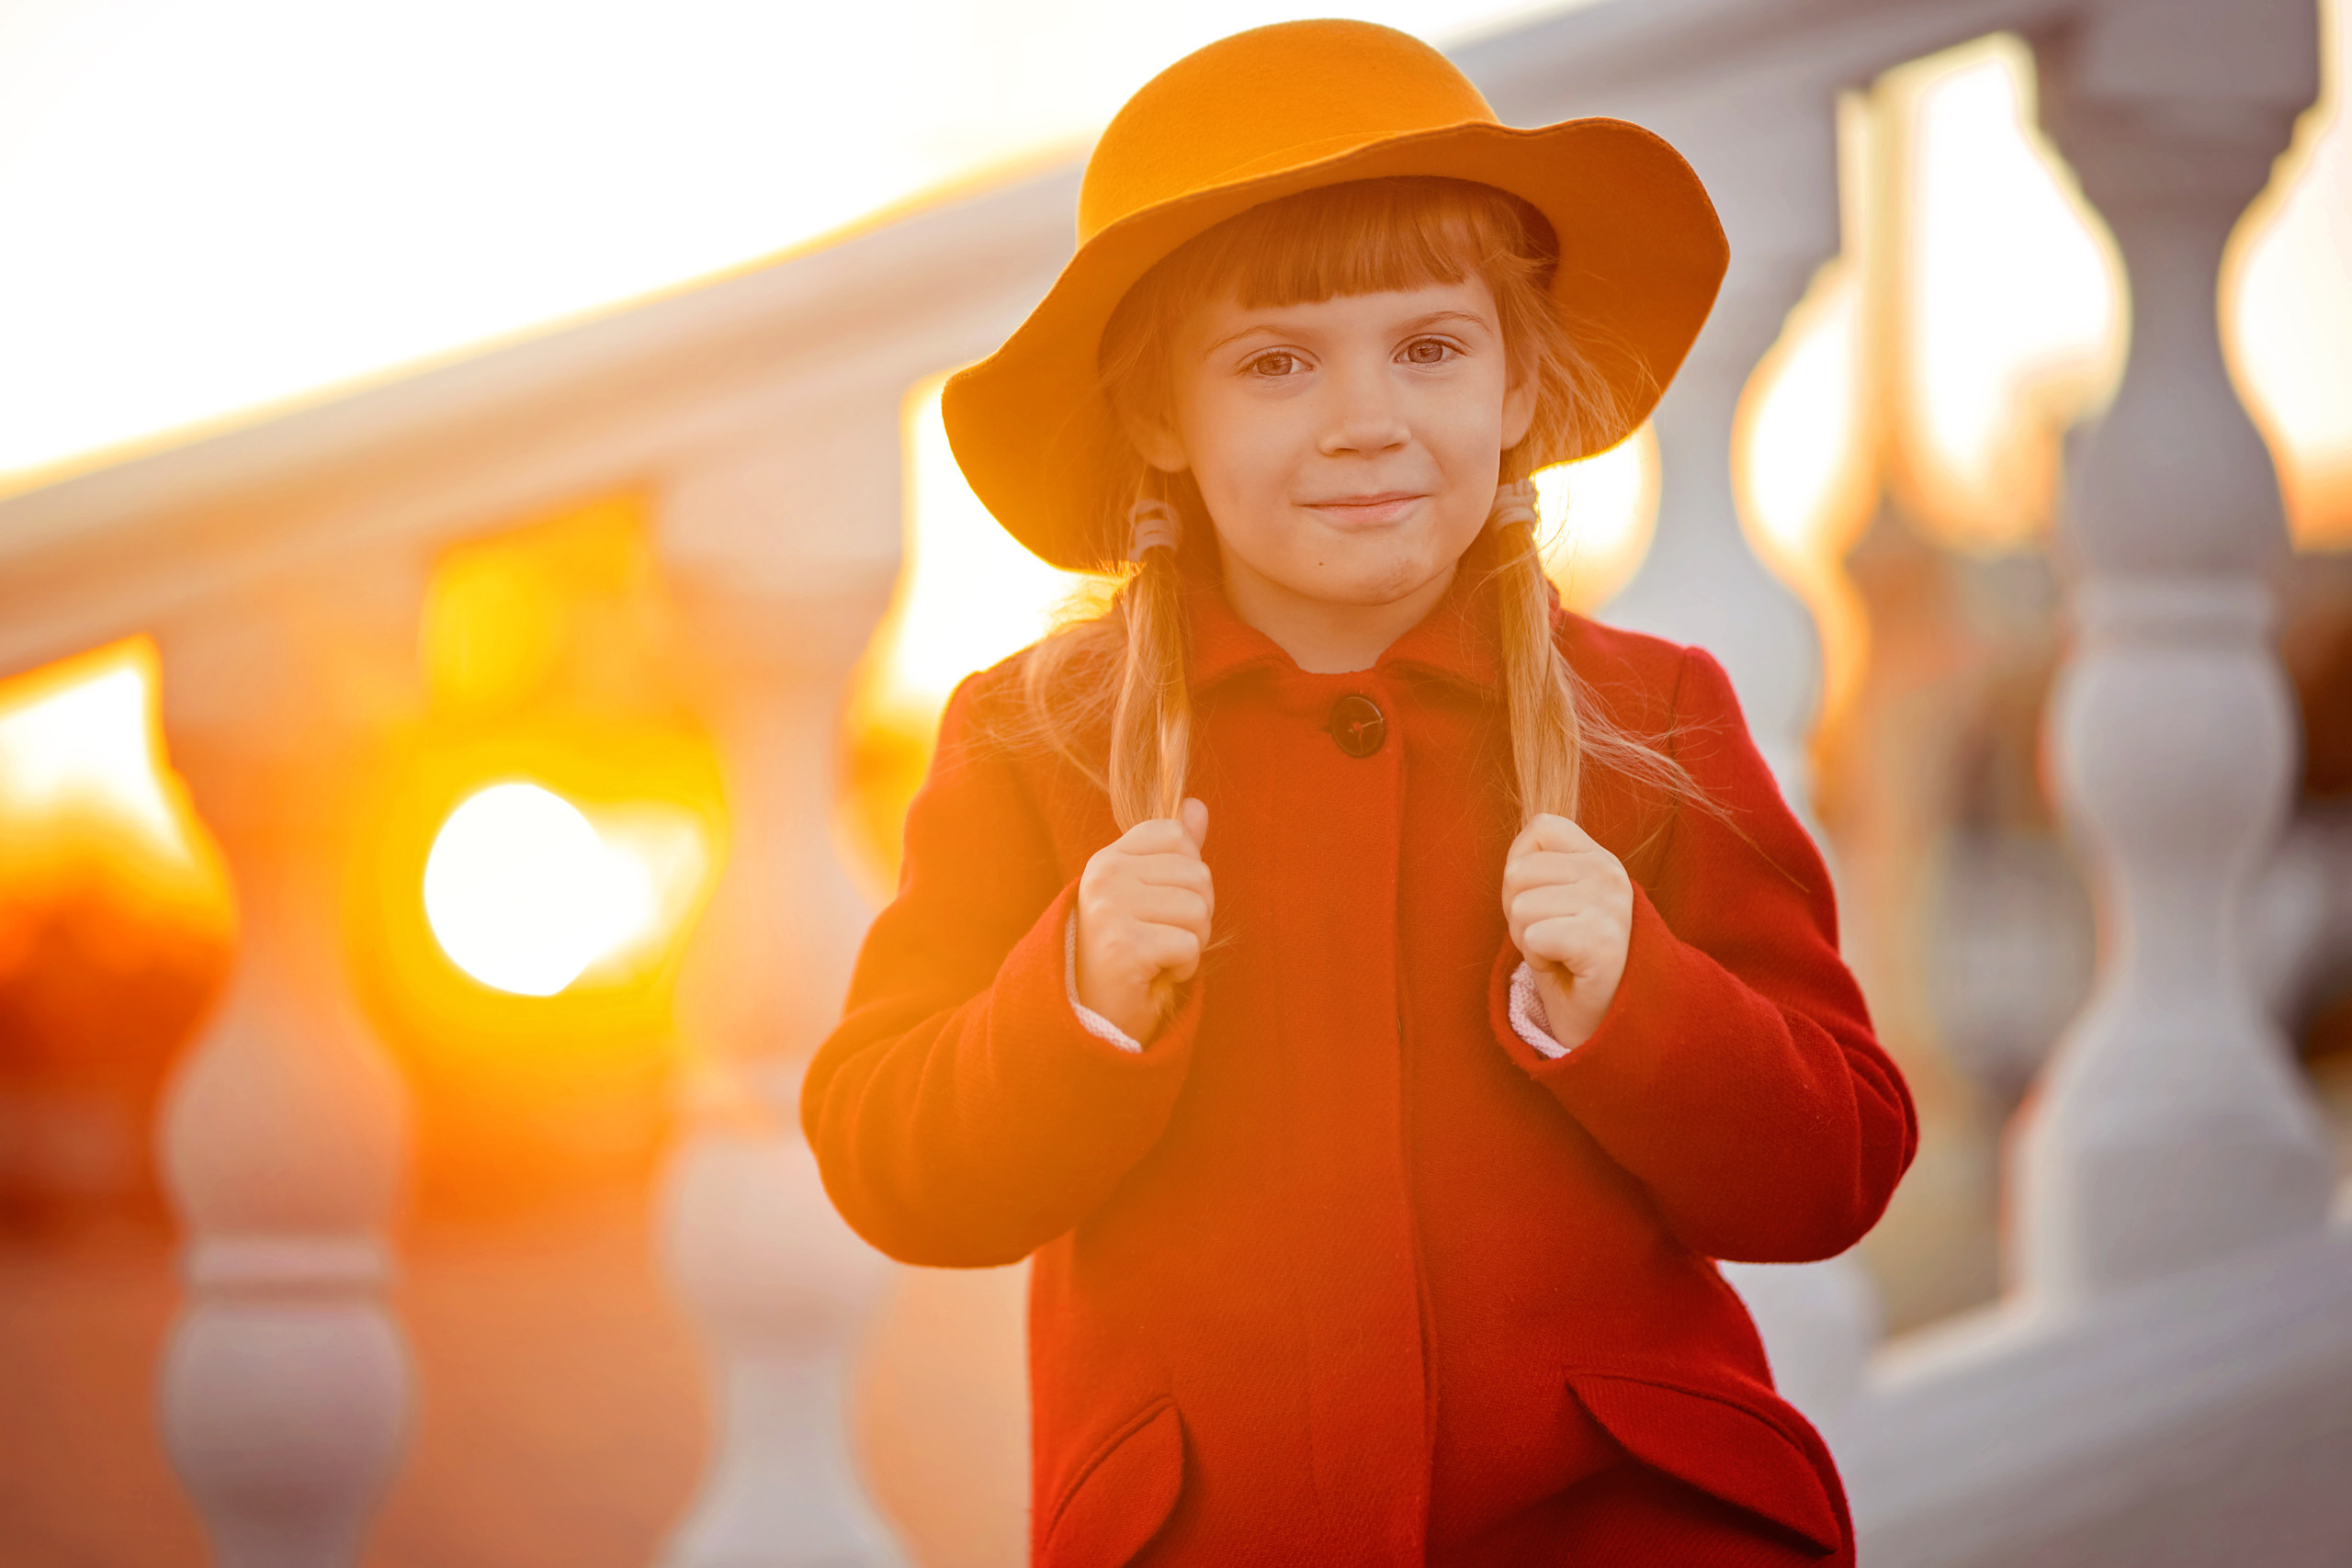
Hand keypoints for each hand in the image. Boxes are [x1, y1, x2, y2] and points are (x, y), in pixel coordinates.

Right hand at [1076, 798, 1212, 1042]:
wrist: (1092, 1017)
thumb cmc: (1125, 956)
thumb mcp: (1147, 897)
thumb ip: (1172, 853)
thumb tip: (1196, 807)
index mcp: (1108, 858)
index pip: (1176, 836)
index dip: (1186, 875)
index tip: (1159, 907)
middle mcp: (1104, 875)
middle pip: (1198, 875)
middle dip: (1195, 916)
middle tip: (1160, 940)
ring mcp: (1110, 909)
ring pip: (1198, 910)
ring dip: (1191, 943)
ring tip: (1157, 957)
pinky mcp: (1123, 946)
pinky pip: (1189, 945)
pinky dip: (1183, 968)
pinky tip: (1154, 974)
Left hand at [1502, 813, 1632, 1050]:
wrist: (1605, 1015)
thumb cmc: (1569, 957)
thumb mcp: (1553, 899)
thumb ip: (1538, 868)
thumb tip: (1514, 862)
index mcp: (1599, 857)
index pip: (1541, 827)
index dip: (1521, 867)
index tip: (1542, 902)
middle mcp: (1610, 874)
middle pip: (1517, 871)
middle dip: (1517, 911)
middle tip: (1549, 937)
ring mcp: (1610, 906)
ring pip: (1521, 907)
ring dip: (1527, 939)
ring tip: (1558, 952)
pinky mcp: (1602, 942)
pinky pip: (1533, 937)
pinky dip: (1538, 960)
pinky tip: (1564, 968)